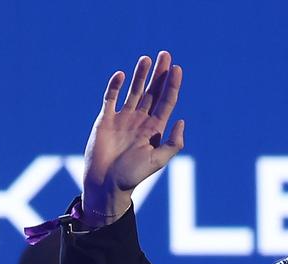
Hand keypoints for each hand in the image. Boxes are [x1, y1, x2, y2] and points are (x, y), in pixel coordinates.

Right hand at [81, 51, 184, 226]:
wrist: (106, 183)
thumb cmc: (132, 176)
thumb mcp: (157, 161)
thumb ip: (173, 143)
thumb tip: (182, 120)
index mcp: (155, 130)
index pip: (167, 102)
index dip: (172, 85)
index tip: (177, 69)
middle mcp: (141, 121)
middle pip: (153, 92)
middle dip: (159, 74)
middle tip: (165, 54)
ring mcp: (123, 118)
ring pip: (134, 91)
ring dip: (140, 75)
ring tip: (147, 58)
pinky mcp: (105, 119)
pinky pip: (111, 98)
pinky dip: (115, 86)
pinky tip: (122, 75)